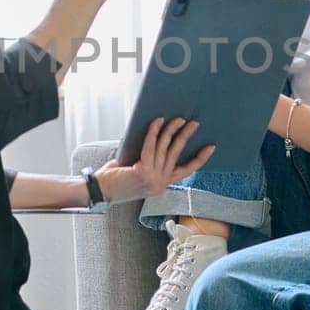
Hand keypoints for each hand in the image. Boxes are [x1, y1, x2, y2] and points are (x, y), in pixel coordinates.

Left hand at [93, 117, 213, 202]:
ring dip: (172, 130)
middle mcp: (160, 184)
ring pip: (165, 148)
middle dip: (187, 136)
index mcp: (161, 185)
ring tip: (178, 118)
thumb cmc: (115, 179)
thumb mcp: (138, 170)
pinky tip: (158, 121)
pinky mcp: (143, 172)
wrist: (98, 191)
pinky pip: (150, 146)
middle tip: (194, 123)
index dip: (199, 159)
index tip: (210, 147)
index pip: (186, 171)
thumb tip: (161, 134)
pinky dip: (153, 131)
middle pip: (177, 154)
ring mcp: (153, 179)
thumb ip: (150, 160)